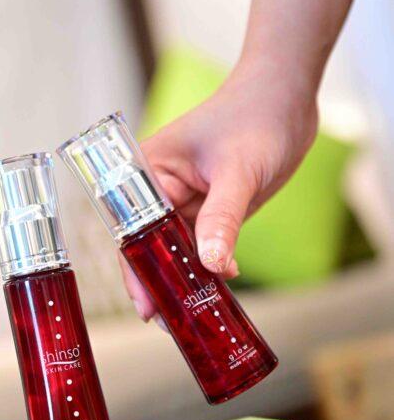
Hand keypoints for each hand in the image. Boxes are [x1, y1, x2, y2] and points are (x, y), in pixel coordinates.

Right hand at [122, 0, 366, 321]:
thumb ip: (223, 219)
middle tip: (168, 322)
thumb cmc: (254, 116)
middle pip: (150, 246)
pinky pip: (203, 245)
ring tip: (190, 317)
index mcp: (147, 171)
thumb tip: (214, 266)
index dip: (136, 269)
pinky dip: (209, 267)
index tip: (146, 304)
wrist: (288, 98)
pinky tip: (216, 292)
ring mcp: (186, 201)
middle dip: (159, 282)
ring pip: (177, 250)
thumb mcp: (238, 172)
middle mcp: (160, 189)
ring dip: (184, 279)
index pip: (132, 229)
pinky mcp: (212, 208)